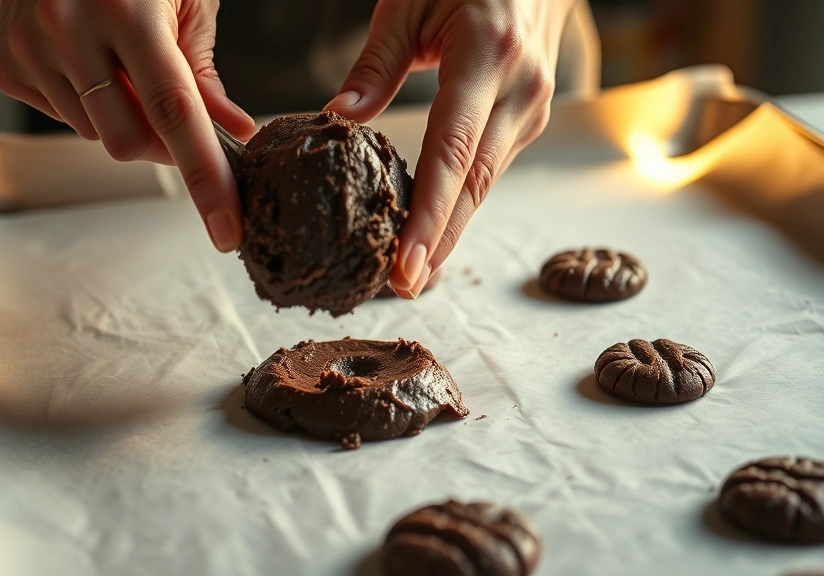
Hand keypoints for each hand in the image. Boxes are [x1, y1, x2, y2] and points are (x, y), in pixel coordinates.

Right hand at [0, 0, 255, 251]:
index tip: (226, 228)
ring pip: (95, 135)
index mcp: (126, 8)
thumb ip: (203, 71)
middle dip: (158, 141)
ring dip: (120, 117)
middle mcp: (68, 27)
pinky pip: (61, 120)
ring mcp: (28, 47)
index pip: (174, 113)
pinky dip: (85, 105)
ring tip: (120, 63)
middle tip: (169, 108)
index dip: (206, 177)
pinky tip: (86, 62)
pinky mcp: (5, 64)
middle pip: (127, 141)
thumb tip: (232, 132)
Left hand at [325, 0, 577, 295]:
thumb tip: (338, 117)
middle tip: (400, 289)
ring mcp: (529, 111)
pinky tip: (430, 233)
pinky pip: (487, 172)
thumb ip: (375, 65)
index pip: (454, 152)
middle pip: (474, 186)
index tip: (406, 265)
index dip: (429, 215)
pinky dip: (458, 206)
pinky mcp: (525, 121)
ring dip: (447, 233)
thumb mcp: (409, 4)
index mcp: (487, 58)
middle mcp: (519, 93)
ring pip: (483, 187)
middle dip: (438, 244)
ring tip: (408, 275)